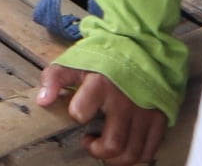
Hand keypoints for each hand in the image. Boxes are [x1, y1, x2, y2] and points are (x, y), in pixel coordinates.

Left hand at [36, 66, 169, 164]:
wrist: (139, 47)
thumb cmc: (104, 59)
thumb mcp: (75, 62)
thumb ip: (54, 78)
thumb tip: (43, 101)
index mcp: (100, 83)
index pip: (81, 112)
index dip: (76, 116)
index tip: (77, 116)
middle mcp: (125, 100)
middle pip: (113, 144)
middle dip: (97, 151)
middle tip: (91, 142)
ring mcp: (145, 112)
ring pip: (132, 153)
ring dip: (115, 159)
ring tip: (106, 147)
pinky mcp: (159, 119)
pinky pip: (149, 152)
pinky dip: (135, 157)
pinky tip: (125, 147)